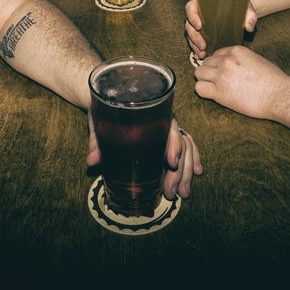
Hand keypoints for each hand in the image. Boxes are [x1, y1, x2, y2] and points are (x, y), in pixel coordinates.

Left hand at [86, 111, 202, 200]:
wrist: (108, 97)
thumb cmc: (103, 106)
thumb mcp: (98, 121)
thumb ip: (96, 140)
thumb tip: (91, 161)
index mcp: (148, 110)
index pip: (168, 124)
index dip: (173, 143)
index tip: (171, 162)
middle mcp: (161, 118)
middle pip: (180, 141)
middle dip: (180, 169)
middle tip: (173, 192)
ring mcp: (165, 128)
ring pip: (186, 147)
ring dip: (187, 171)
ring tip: (183, 193)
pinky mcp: (166, 136)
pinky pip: (186, 145)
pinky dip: (193, 158)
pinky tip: (197, 173)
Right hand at [184, 0, 257, 60]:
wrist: (242, 11)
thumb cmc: (241, 6)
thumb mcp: (247, 8)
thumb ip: (250, 15)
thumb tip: (249, 27)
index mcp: (203, 3)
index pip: (191, 8)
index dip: (192, 16)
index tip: (199, 26)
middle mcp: (199, 13)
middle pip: (189, 24)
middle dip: (194, 37)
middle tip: (203, 46)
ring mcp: (199, 24)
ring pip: (190, 34)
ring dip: (194, 45)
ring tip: (202, 54)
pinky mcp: (202, 33)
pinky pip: (194, 41)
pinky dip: (195, 49)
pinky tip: (199, 55)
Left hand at [193, 46, 286, 120]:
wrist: (279, 95)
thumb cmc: (274, 80)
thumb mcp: (257, 59)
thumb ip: (242, 59)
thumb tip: (235, 64)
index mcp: (236, 50)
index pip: (217, 53)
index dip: (219, 64)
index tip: (225, 73)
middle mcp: (227, 60)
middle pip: (206, 62)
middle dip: (210, 72)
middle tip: (219, 82)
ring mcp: (222, 76)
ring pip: (198, 73)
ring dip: (204, 80)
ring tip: (214, 88)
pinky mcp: (219, 93)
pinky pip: (199, 88)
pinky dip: (203, 92)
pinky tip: (213, 95)